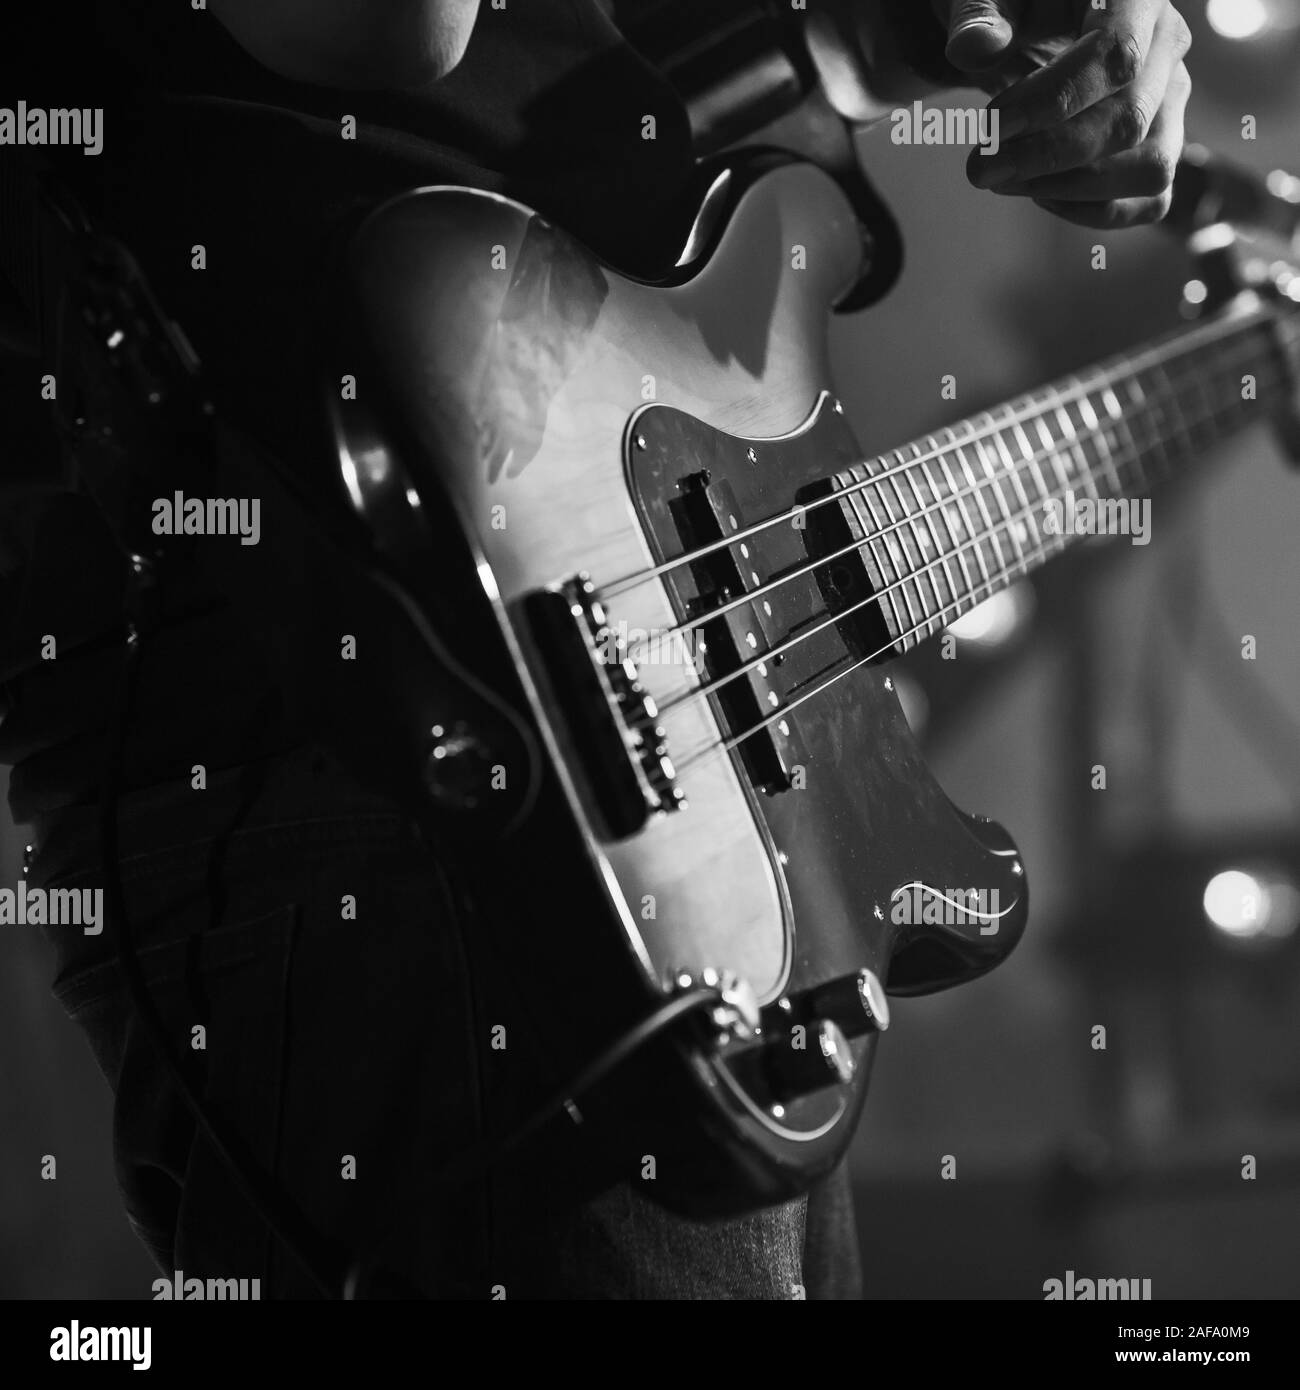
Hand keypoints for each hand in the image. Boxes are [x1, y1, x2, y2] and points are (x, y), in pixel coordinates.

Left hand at [934, 0, 1192, 227]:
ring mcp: (1170, 104)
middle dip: (1045, 157)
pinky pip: (1149, 200)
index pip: (1117, 56)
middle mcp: (1168, 48)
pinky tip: (1038, 193)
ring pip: (1149, 170)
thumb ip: (978, 15)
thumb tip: (975, 47)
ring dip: (1068, 189)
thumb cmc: (1011, 8)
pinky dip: (1093, 211)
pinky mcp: (1159, 148)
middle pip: (1129, 123)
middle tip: (978, 167)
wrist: (1028, 27)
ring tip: (1003, 178)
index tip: (989, 127)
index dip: (1052, 101)